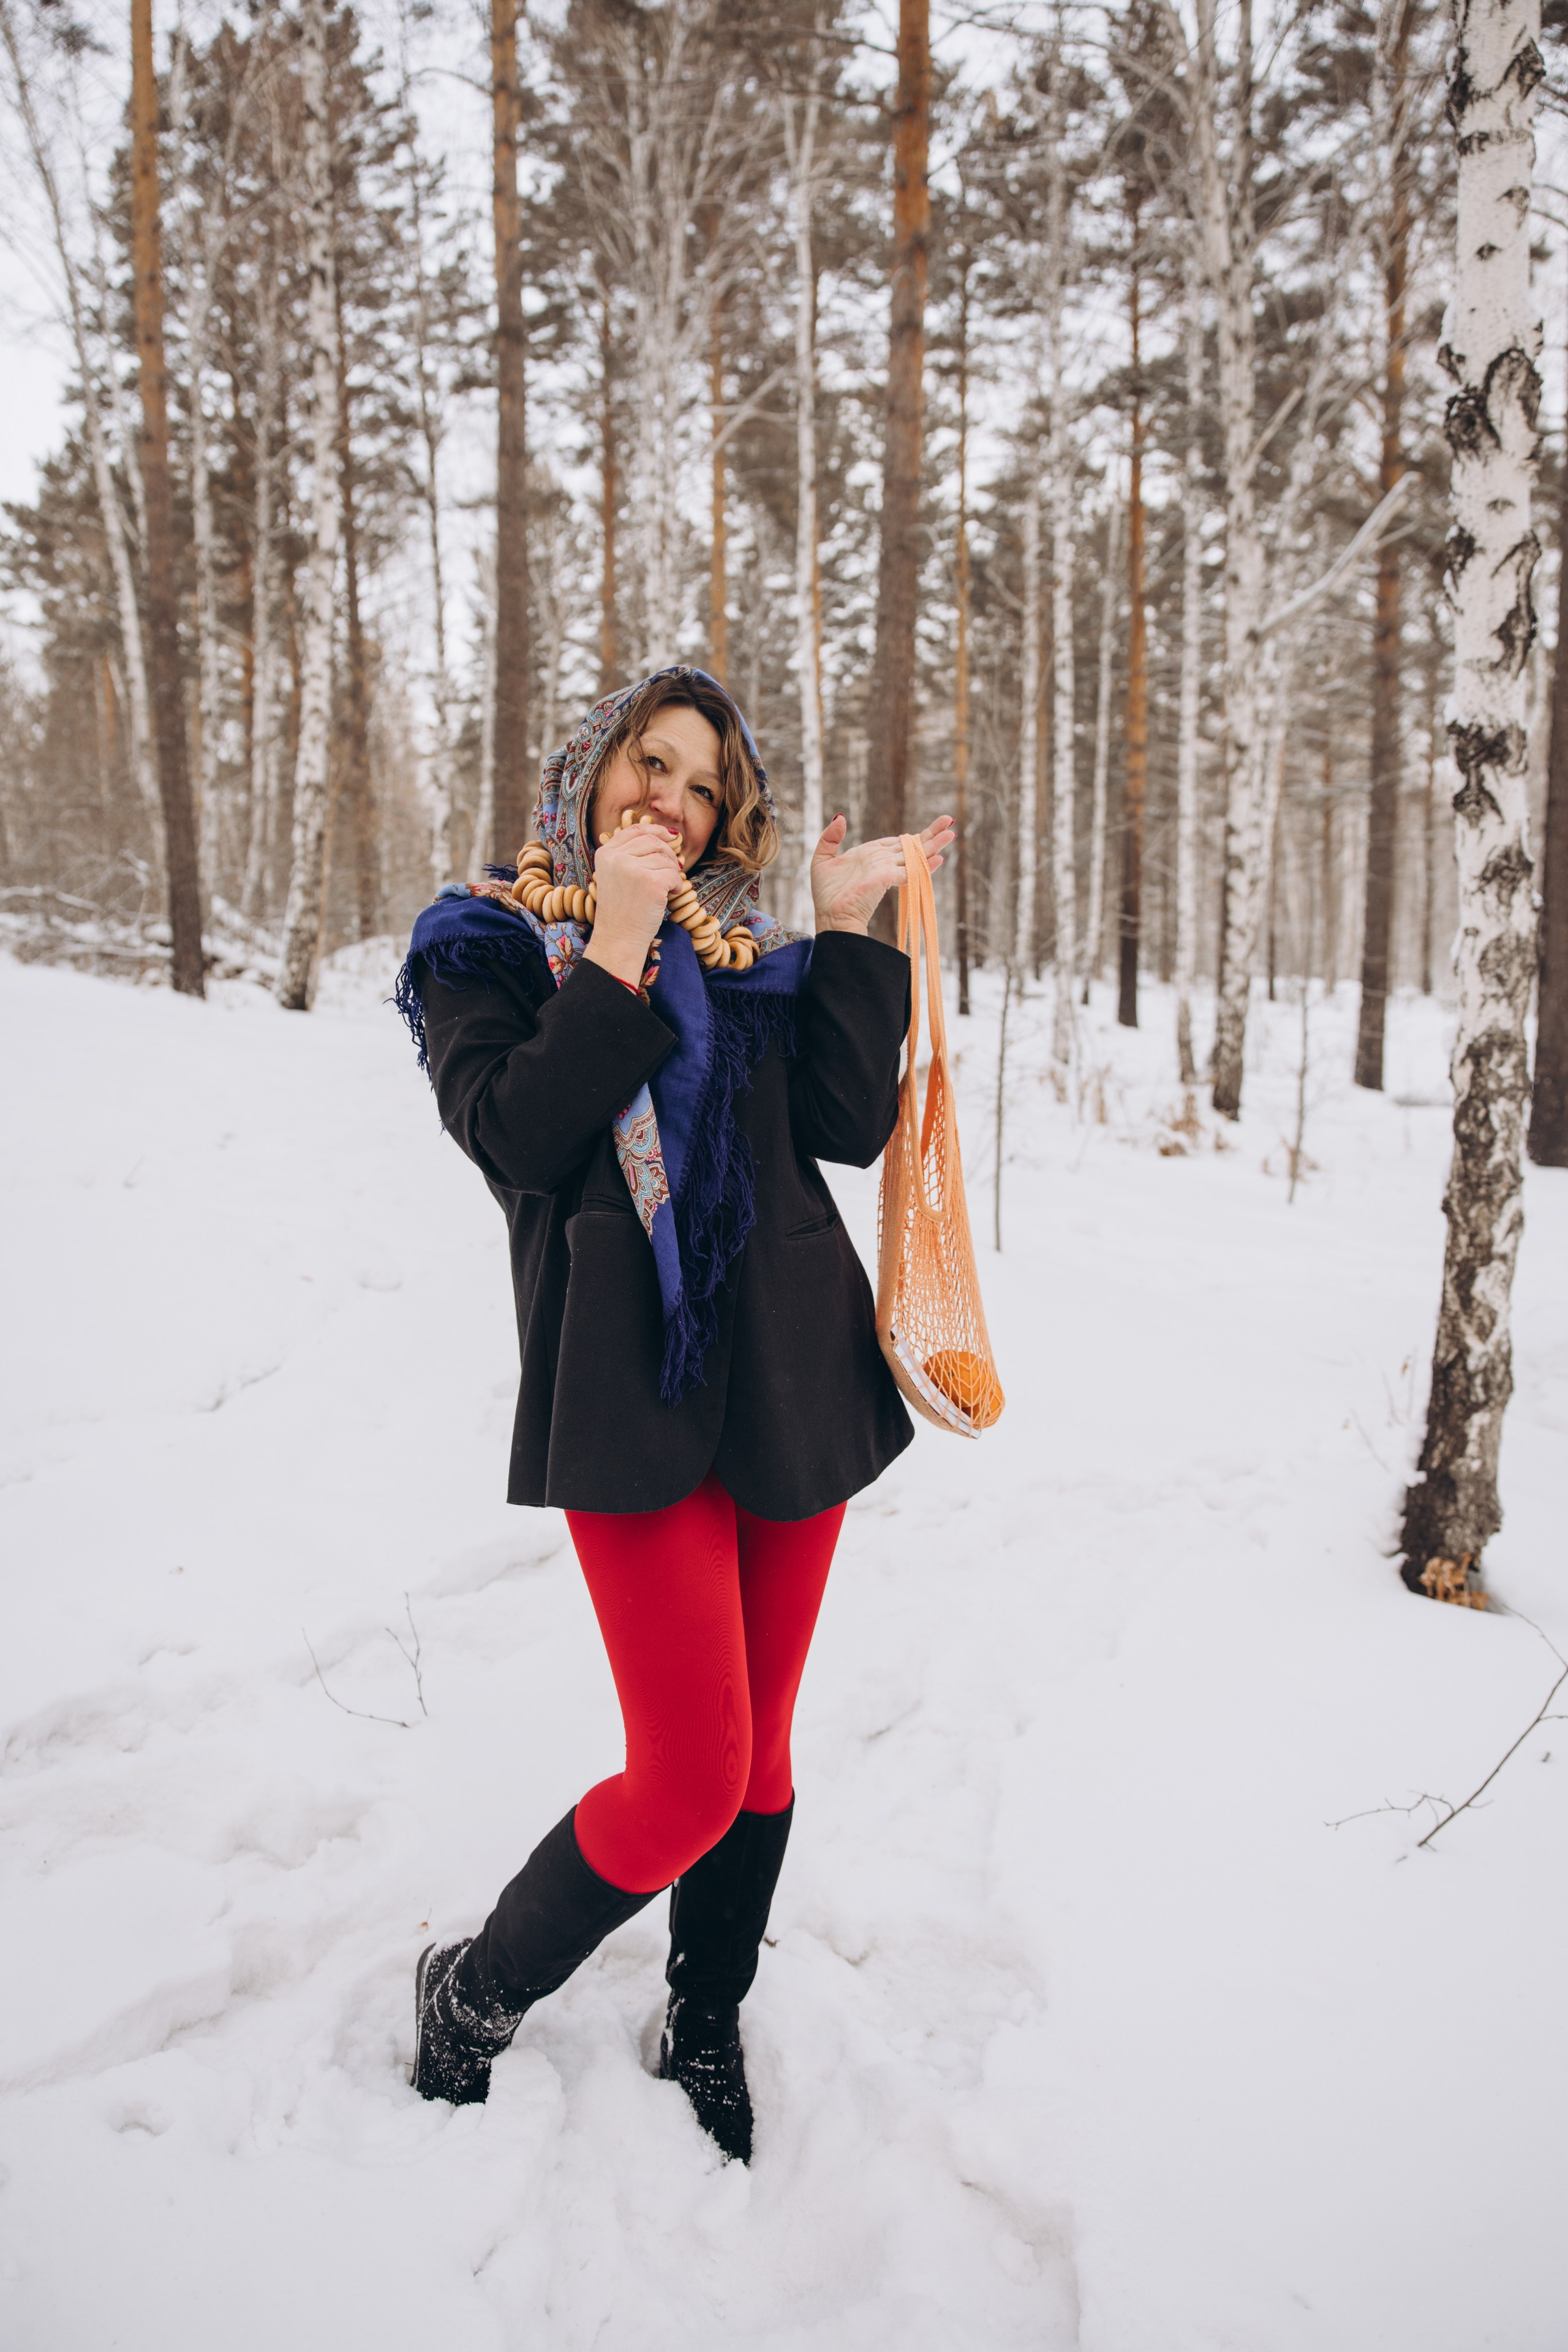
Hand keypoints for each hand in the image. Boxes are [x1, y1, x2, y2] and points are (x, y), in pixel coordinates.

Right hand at [585, 816, 682, 987]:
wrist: (618, 938)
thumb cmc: (621, 910)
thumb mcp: (616, 875)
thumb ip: (630, 854)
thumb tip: (666, 834)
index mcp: (605, 853)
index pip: (634, 830)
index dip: (655, 830)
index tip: (670, 835)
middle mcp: (616, 858)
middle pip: (653, 841)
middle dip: (668, 853)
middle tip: (673, 869)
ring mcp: (633, 869)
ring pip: (665, 858)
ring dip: (672, 873)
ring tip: (666, 888)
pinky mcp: (650, 882)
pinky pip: (674, 874)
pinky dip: (678, 885)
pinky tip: (670, 895)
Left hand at [810, 813, 955, 936]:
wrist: (831, 916)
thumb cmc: (826, 895)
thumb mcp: (822, 859)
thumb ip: (830, 837)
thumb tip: (841, 817)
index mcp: (870, 854)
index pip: (895, 842)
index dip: (911, 836)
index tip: (929, 829)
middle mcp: (882, 861)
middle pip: (911, 845)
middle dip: (931, 834)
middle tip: (949, 820)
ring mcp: (886, 870)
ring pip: (915, 854)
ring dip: (934, 844)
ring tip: (952, 833)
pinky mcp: (887, 878)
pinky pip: (909, 870)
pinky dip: (925, 865)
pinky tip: (940, 858)